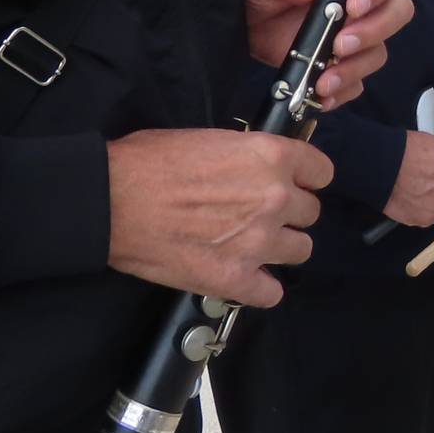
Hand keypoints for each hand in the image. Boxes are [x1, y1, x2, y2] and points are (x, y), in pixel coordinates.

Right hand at [105, 128, 333, 306]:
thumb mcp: (210, 138)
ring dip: (279, 248)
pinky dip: (260, 288)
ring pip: (300, 250)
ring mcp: (259, 242)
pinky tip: (244, 278)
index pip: (321, 172)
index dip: (306, 179)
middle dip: (288, 213)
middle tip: (260, 214)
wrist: (112, 200)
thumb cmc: (149, 162)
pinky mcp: (236, 279)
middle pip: (310, 213)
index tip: (294, 184)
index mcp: (270, 156)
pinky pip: (272, 293)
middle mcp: (274, 198)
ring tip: (252, 246)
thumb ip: (246, 157)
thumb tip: (255, 169)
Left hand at [241, 0, 412, 108]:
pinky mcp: (338, 64)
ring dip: (356, 67)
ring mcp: (351, 34)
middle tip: (341, 45)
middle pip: (396, 10)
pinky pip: (356, 82)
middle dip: (375, 30)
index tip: (354, 6)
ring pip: (378, 51)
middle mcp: (356, 0)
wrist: (237, 21)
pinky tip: (320, 94)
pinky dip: (342, 91)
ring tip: (324, 79)